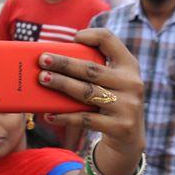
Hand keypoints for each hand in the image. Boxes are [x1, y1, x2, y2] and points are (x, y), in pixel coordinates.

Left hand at [38, 29, 144, 173]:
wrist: (129, 138)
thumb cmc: (109, 102)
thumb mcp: (109, 83)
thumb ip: (92, 70)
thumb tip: (50, 62)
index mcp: (129, 66)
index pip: (111, 41)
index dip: (92, 35)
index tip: (73, 38)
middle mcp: (132, 83)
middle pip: (91, 69)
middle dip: (64, 63)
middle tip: (42, 59)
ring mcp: (128, 106)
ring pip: (87, 92)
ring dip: (62, 84)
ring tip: (42, 79)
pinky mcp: (120, 127)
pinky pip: (86, 119)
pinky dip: (65, 117)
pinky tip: (49, 115)